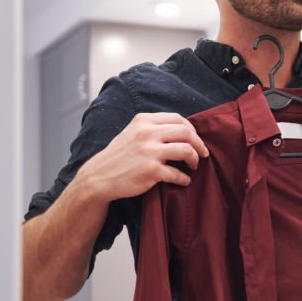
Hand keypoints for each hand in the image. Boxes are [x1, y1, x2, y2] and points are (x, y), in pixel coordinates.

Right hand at [74, 112, 209, 202]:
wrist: (99, 177)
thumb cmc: (118, 156)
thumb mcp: (132, 132)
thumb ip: (153, 128)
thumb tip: (182, 130)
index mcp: (143, 121)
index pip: (177, 119)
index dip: (191, 129)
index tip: (195, 139)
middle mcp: (147, 134)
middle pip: (186, 133)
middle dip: (199, 144)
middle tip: (202, 154)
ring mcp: (150, 152)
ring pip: (186, 150)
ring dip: (195, 159)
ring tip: (193, 166)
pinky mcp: (152, 171)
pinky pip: (178, 174)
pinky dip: (184, 179)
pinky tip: (184, 181)